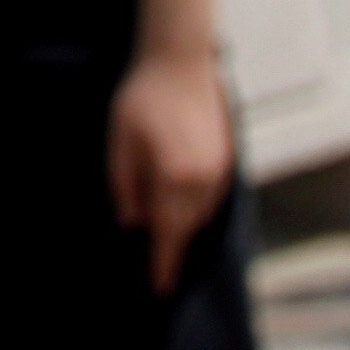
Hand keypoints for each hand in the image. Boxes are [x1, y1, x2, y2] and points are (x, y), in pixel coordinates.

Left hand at [103, 49, 233, 290]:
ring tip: (168, 239)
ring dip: (185, 228)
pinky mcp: (229, 160)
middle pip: (188, 227)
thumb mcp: (120, 141)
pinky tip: (183, 207)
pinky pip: (214, 198)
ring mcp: (221, 170)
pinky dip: (198, 209)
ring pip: (203, 215)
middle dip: (174, 247)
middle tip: (160, 268)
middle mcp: (204, 179)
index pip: (169, 232)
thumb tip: (133, 223)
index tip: (161, 288)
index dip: (164, 263)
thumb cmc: (142, 98)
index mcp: (175, 176)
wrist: (180, 60)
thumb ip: (124, 185)